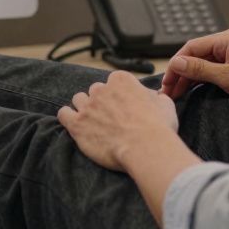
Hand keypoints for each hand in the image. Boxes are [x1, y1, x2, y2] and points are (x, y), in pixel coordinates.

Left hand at [58, 70, 179, 170]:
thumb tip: (152, 96)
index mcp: (122, 81)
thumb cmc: (158, 127)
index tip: (124, 106)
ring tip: (92, 120)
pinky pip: (63, 114)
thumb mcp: (165, 104)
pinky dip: (67, 116)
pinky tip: (74, 123)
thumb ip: (154, 96)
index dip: (119, 94)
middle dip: (102, 101)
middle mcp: (102, 90)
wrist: (146, 148)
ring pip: (79, 99)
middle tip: (110, 117)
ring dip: (84, 107)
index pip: (114, 81)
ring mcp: (88, 106)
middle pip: (96, 90)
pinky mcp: (77, 125)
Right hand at [160, 29, 228, 110]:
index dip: (175, 65)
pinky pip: (215, 68)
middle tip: (169, 93)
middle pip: (196, 55)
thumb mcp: (228, 77)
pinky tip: (195, 90)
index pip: (190, 47)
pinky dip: (203, 79)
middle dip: (181, 74)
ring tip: (179, 94)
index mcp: (226, 39)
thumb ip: (200, 69)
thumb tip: (177, 62)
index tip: (166, 82)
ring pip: (204, 63)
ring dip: (191, 78)